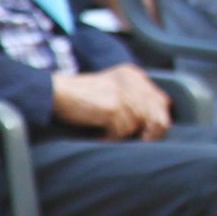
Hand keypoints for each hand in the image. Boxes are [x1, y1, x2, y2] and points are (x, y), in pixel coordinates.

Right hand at [51, 65, 168, 140]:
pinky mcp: (113, 106)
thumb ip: (133, 99)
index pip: (161, 100)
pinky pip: (120, 131)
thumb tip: (154, 125)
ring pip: (136, 126)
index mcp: (134, 75)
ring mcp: (123, 94)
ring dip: (120, 134)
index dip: (159, 119)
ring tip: (105, 132)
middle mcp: (132, 82)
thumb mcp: (113, 89)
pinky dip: (109, 137)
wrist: (55, 92)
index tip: (149, 133)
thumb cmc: (81, 95)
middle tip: (135, 140)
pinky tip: (98, 134)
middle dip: (148, 131)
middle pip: (155, 114)